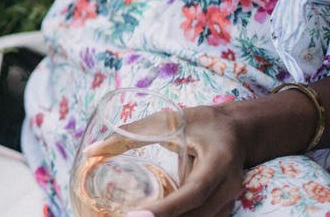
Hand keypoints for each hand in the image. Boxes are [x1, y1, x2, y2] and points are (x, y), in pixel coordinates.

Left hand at [82, 104, 244, 216]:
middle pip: (197, 215)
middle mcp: (228, 186)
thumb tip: (90, 151)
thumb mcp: (167, 121)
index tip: (137, 216)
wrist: (238, 130)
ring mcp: (229, 200)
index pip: (194, 192)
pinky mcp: (223, 207)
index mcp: (219, 161)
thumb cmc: (200, 121)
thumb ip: (129, 135)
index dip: (167, 209)